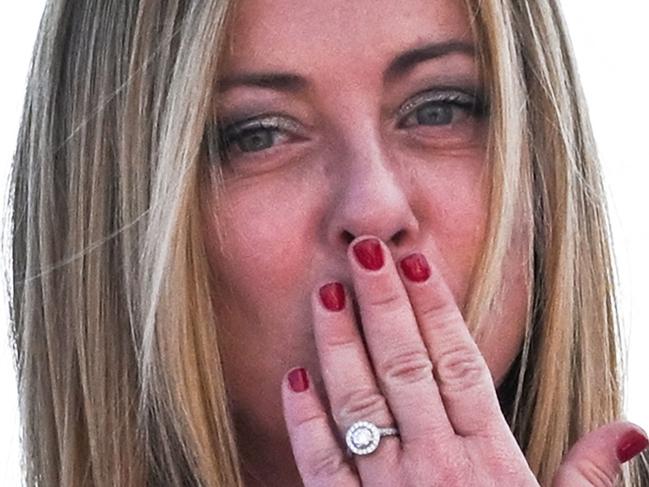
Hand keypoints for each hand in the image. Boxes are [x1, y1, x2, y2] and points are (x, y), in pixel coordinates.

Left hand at [281, 237, 647, 485]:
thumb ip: (589, 476)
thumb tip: (632, 427)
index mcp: (490, 460)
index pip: (460, 364)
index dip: (438, 310)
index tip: (417, 263)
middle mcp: (436, 466)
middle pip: (406, 367)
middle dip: (383, 305)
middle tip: (363, 252)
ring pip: (360, 402)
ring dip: (340, 345)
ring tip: (325, 292)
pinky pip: (323, 464)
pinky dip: (306, 421)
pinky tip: (294, 377)